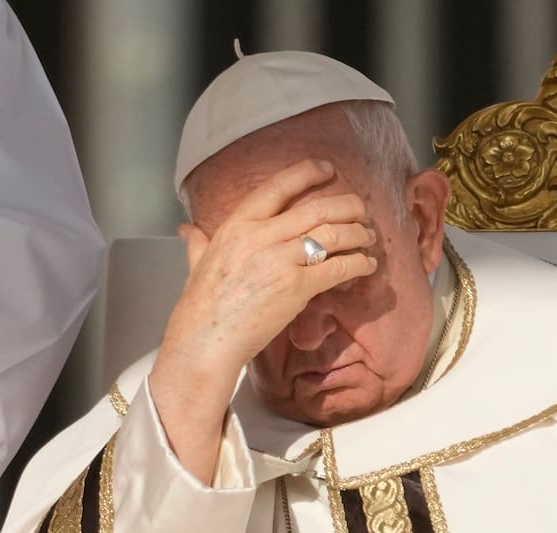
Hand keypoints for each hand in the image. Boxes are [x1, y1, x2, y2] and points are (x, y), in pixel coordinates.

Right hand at [149, 159, 376, 480]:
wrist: (206, 339)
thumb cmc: (201, 306)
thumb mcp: (196, 264)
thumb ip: (197, 243)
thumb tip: (186, 229)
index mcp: (237, 225)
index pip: (277, 187)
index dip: (307, 173)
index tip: (328, 170)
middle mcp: (261, 235)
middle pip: (316, 208)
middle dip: (347, 206)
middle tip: (362, 209)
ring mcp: (280, 260)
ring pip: (332, 234)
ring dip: (357, 234)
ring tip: (369, 237)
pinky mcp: (297, 287)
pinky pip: (337, 267)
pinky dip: (358, 264)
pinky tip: (367, 265)